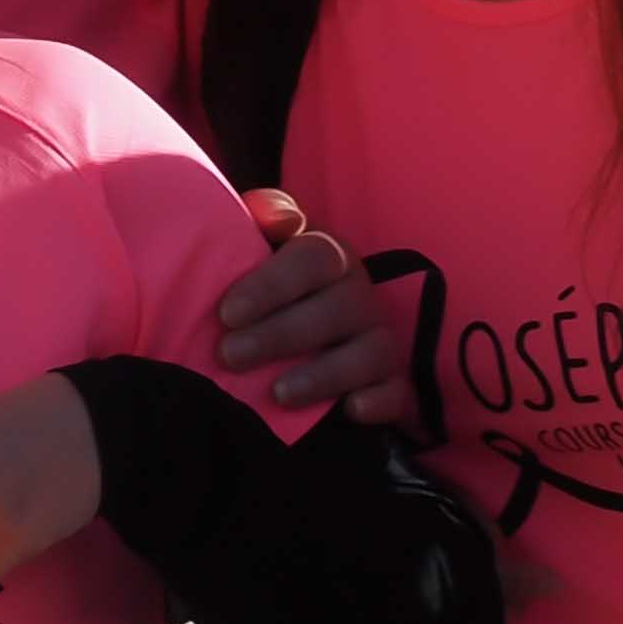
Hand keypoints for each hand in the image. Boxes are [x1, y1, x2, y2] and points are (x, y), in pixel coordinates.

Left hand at [216, 184, 413, 424]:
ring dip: (323, 373)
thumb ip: (262, 221)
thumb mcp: (257, 251)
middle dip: (280, 334)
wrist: (296, 342)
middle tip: (229, 355)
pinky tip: (351, 409)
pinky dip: (379, 400)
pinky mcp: (388, 382)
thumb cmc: (266, 292)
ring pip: (368, 351)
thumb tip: (269, 214)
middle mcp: (357, 294)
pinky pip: (396, 391)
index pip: (313, 257)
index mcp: (326, 257)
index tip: (227, 313)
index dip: (272, 284)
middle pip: (337, 306)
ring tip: (277, 393)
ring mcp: (376, 338)